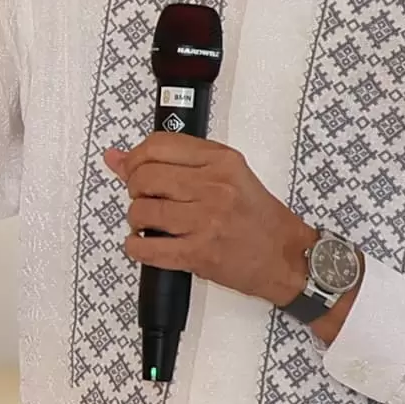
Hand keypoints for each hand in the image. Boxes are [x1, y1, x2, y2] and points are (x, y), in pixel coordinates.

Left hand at [107, 135, 324, 313]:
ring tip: (148, 223)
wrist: (288, 257)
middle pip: (144, 177)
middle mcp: (214, 187)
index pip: (158, 145)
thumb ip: (175, 163)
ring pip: (142, 211)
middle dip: (134, 190)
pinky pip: (147, 248)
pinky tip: (144, 244)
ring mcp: (206, 221)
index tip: (134, 169)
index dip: (136, 158)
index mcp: (222, 162)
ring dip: (136, 220)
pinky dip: (136, 247)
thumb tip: (116, 157)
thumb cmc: (260, 219)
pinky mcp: (199, 253)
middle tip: (145, 199)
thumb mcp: (227, 177)